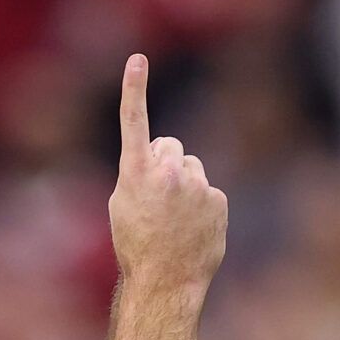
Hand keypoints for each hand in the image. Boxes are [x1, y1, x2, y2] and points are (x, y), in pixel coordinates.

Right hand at [108, 55, 226, 299]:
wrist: (165, 280)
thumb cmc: (136, 245)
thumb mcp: (122, 205)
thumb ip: (139, 173)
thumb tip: (164, 159)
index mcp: (136, 174)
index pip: (134, 123)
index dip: (133, 89)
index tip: (137, 58)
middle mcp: (168, 173)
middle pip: (171, 148)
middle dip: (166, 164)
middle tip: (156, 200)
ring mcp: (196, 185)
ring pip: (191, 168)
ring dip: (184, 185)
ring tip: (174, 219)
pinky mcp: (217, 199)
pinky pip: (207, 190)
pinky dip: (201, 205)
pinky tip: (191, 228)